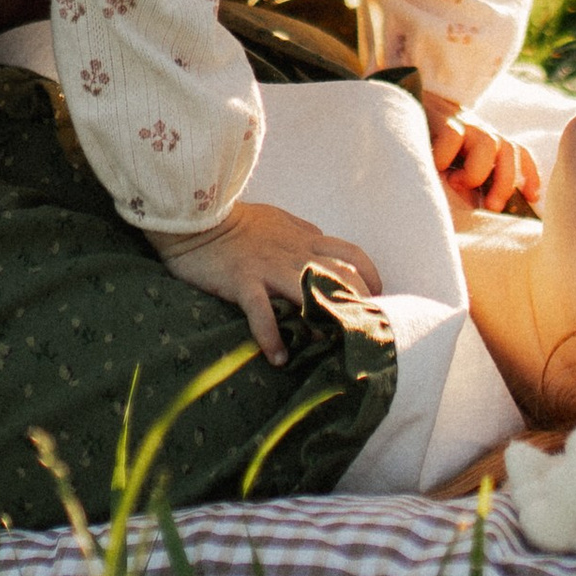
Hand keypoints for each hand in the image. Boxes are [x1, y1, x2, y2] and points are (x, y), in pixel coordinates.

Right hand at [150, 200, 382, 364]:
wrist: (199, 217)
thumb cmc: (238, 221)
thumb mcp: (279, 220)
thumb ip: (303, 234)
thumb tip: (323, 244)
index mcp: (306, 238)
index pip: (352, 255)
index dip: (370, 278)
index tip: (376, 299)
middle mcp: (295, 254)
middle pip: (343, 277)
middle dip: (359, 305)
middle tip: (361, 332)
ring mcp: (270, 268)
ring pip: (312, 294)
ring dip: (325, 323)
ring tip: (330, 349)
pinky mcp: (243, 281)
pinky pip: (262, 312)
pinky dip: (271, 337)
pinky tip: (278, 358)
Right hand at [428, 110, 542, 214]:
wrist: (403, 113)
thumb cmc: (428, 148)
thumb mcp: (453, 167)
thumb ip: (469, 185)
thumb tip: (481, 209)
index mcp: (485, 144)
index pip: (517, 152)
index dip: (529, 174)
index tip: (533, 198)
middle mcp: (479, 132)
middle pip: (509, 150)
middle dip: (505, 183)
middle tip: (492, 207)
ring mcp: (462, 124)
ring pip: (487, 143)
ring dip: (476, 171)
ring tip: (456, 183)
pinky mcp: (440, 119)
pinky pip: (453, 136)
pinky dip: (446, 156)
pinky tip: (435, 167)